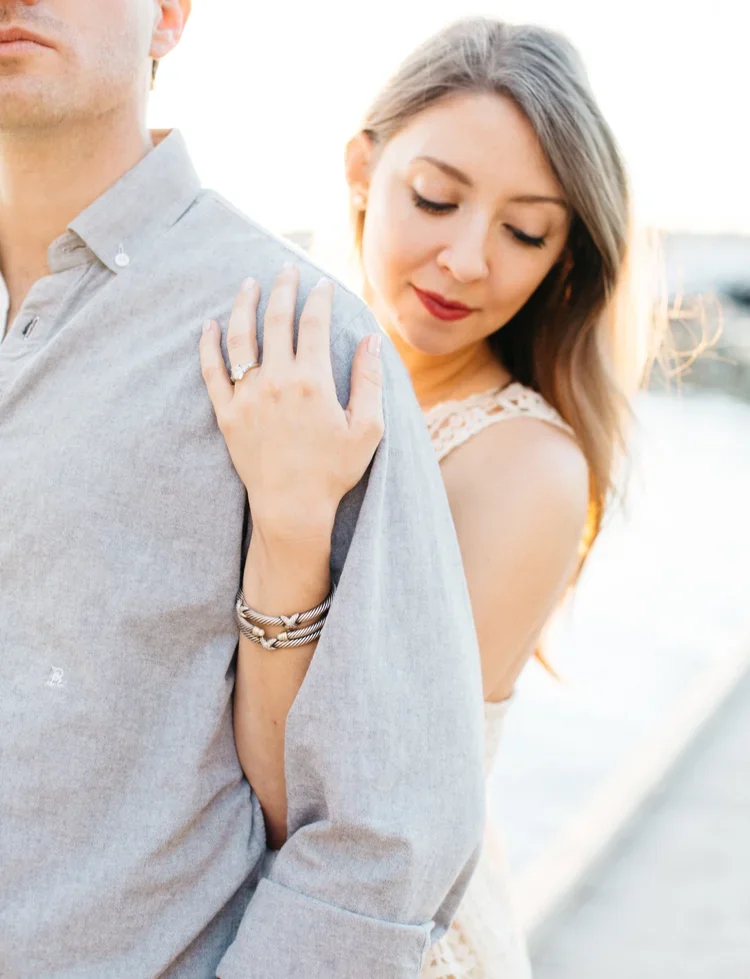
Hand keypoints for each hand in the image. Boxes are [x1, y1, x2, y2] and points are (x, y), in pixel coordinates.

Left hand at [200, 264, 384, 542]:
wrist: (292, 508)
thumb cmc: (334, 472)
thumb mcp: (367, 429)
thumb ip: (370, 382)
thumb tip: (371, 341)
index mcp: (313, 381)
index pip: (315, 324)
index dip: (319, 299)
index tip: (322, 284)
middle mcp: (277, 381)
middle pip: (277, 320)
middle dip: (283, 288)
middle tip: (286, 269)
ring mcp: (248, 396)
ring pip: (241, 337)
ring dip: (244, 305)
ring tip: (248, 284)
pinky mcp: (227, 414)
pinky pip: (211, 371)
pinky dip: (208, 345)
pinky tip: (208, 325)